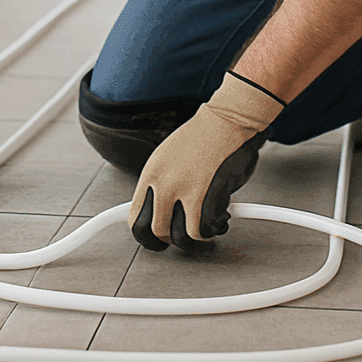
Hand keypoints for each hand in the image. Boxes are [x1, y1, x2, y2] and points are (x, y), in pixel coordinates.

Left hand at [127, 73, 284, 251]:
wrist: (227, 120)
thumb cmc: (203, 137)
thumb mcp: (168, 157)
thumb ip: (161, 183)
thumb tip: (159, 210)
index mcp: (151, 173)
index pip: (134, 219)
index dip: (147, 235)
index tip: (158, 239)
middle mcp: (163, 183)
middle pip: (155, 233)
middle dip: (171, 241)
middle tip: (184, 236)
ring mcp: (184, 190)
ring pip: (180, 238)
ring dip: (195, 239)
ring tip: (206, 228)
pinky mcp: (207, 195)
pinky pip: (202, 231)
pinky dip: (213, 231)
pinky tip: (220, 220)